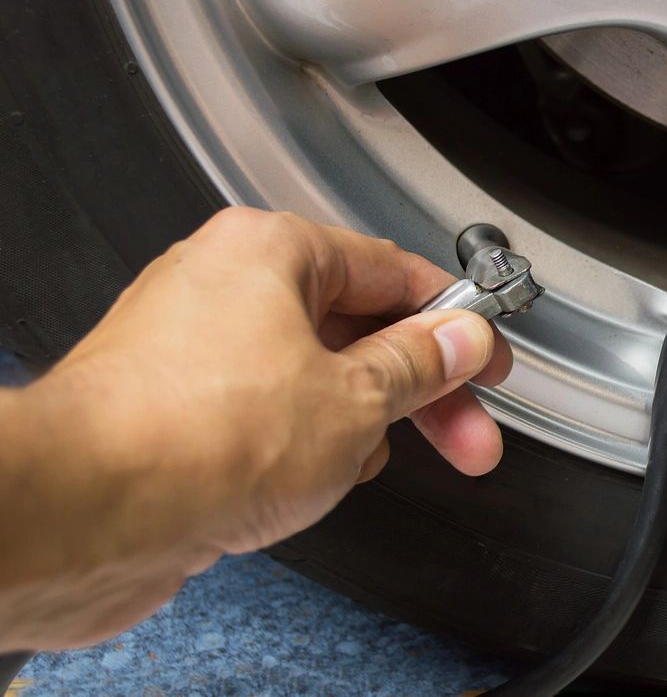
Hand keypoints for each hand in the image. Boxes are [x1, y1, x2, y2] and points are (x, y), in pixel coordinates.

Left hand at [0, 208, 510, 649]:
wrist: (82, 514)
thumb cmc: (192, 437)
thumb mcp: (355, 401)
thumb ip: (419, 365)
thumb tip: (458, 340)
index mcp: (271, 251)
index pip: (392, 271)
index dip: (455, 320)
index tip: (486, 356)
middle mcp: (226, 286)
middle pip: (356, 328)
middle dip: (420, 390)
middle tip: (465, 431)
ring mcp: (194, 349)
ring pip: (312, 377)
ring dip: (357, 423)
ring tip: (363, 462)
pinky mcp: (174, 408)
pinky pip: (267, 415)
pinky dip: (302, 446)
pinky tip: (310, 483)